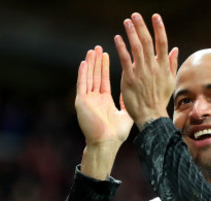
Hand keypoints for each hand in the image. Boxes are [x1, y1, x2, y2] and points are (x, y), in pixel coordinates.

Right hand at [76, 45, 133, 178]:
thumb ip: (126, 102)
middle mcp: (94, 99)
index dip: (104, 67)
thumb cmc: (116, 134)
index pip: (103, 80)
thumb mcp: (125, 115)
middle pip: (95, 76)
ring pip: (88, 77)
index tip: (106, 54)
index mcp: (104, 101)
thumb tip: (129, 93)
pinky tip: (84, 62)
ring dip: (90, 64)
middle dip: (97, 62)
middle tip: (98, 48)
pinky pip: (82, 85)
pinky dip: (83, 73)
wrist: (107, 143)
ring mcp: (87, 100)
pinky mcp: (81, 102)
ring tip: (92, 50)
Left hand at [114, 13, 177, 129]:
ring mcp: (141, 72)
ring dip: (131, 33)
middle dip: (142, 27)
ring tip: (127, 21)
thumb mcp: (170, 81)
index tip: (155, 16)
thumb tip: (174, 48)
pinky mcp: (130, 78)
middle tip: (135, 15)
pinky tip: (117, 38)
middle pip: (147, 42)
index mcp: (163, 66)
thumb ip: (171, 63)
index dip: (159, 28)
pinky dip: (121, 48)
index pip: (162, 43)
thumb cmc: (159, 99)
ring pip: (136, 48)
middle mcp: (153, 67)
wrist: (150, 115)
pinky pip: (125, 60)